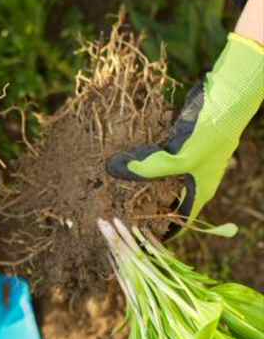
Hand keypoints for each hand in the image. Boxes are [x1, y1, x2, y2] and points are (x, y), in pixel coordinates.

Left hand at [107, 33, 263, 227]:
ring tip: (111, 190)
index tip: (138, 240)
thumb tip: (112, 171)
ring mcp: (186, 161)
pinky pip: (155, 158)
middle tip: (116, 213)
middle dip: (144, 207)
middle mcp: (193, 180)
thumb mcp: (178, 158)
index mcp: (199, 191)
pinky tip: (120, 161)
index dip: (162, 233)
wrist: (227, 99)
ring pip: (158, 178)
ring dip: (138, 183)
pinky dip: (140, 161)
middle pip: (166, 200)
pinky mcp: (179, 144)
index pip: (180, 221)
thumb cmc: (210, 134)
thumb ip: (147, 169)